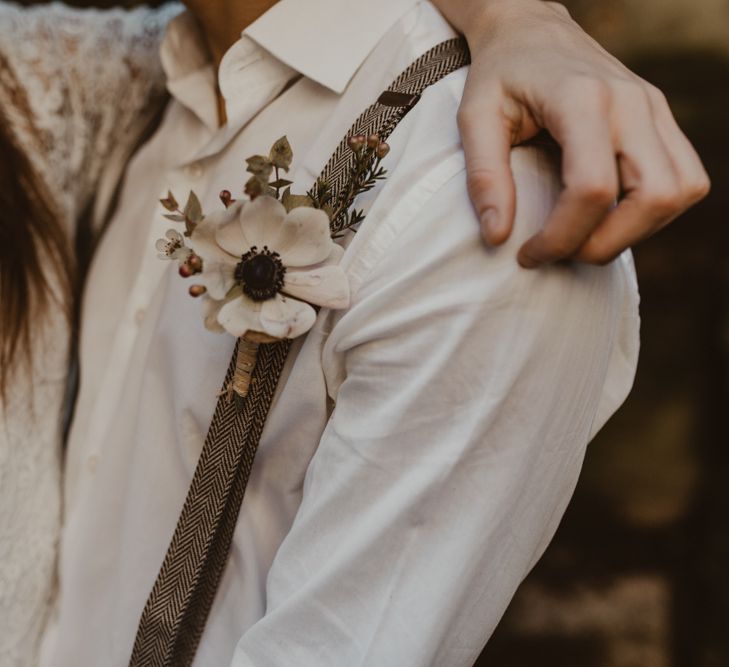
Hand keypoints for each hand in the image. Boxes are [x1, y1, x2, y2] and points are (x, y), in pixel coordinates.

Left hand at [433, 0, 709, 266]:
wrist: (532, 29)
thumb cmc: (500, 75)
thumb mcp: (474, 119)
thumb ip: (484, 177)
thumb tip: (498, 236)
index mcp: (582, 99)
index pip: (592, 188)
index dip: (562, 237)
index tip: (528, 254)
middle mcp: (631, 102)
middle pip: (653, 196)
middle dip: (607, 244)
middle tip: (562, 253)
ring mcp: (654, 108)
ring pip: (680, 191)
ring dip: (637, 232)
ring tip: (586, 238)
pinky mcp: (661, 118)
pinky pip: (685, 178)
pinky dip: (654, 211)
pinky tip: (611, 216)